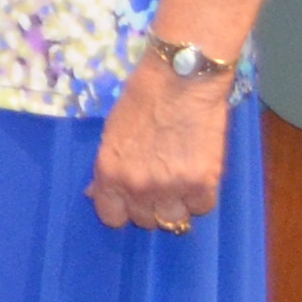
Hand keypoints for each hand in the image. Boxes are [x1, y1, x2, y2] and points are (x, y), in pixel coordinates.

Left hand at [88, 57, 229, 231]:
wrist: (180, 81)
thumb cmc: (141, 100)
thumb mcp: (111, 134)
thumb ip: (108, 168)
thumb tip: (96, 192)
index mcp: (110, 174)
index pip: (112, 217)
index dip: (122, 209)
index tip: (130, 200)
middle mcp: (138, 187)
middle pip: (145, 221)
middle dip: (150, 206)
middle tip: (159, 185)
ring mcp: (172, 188)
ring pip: (175, 220)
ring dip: (177, 206)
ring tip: (180, 184)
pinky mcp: (204, 182)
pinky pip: (203, 207)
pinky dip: (201, 197)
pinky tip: (198, 178)